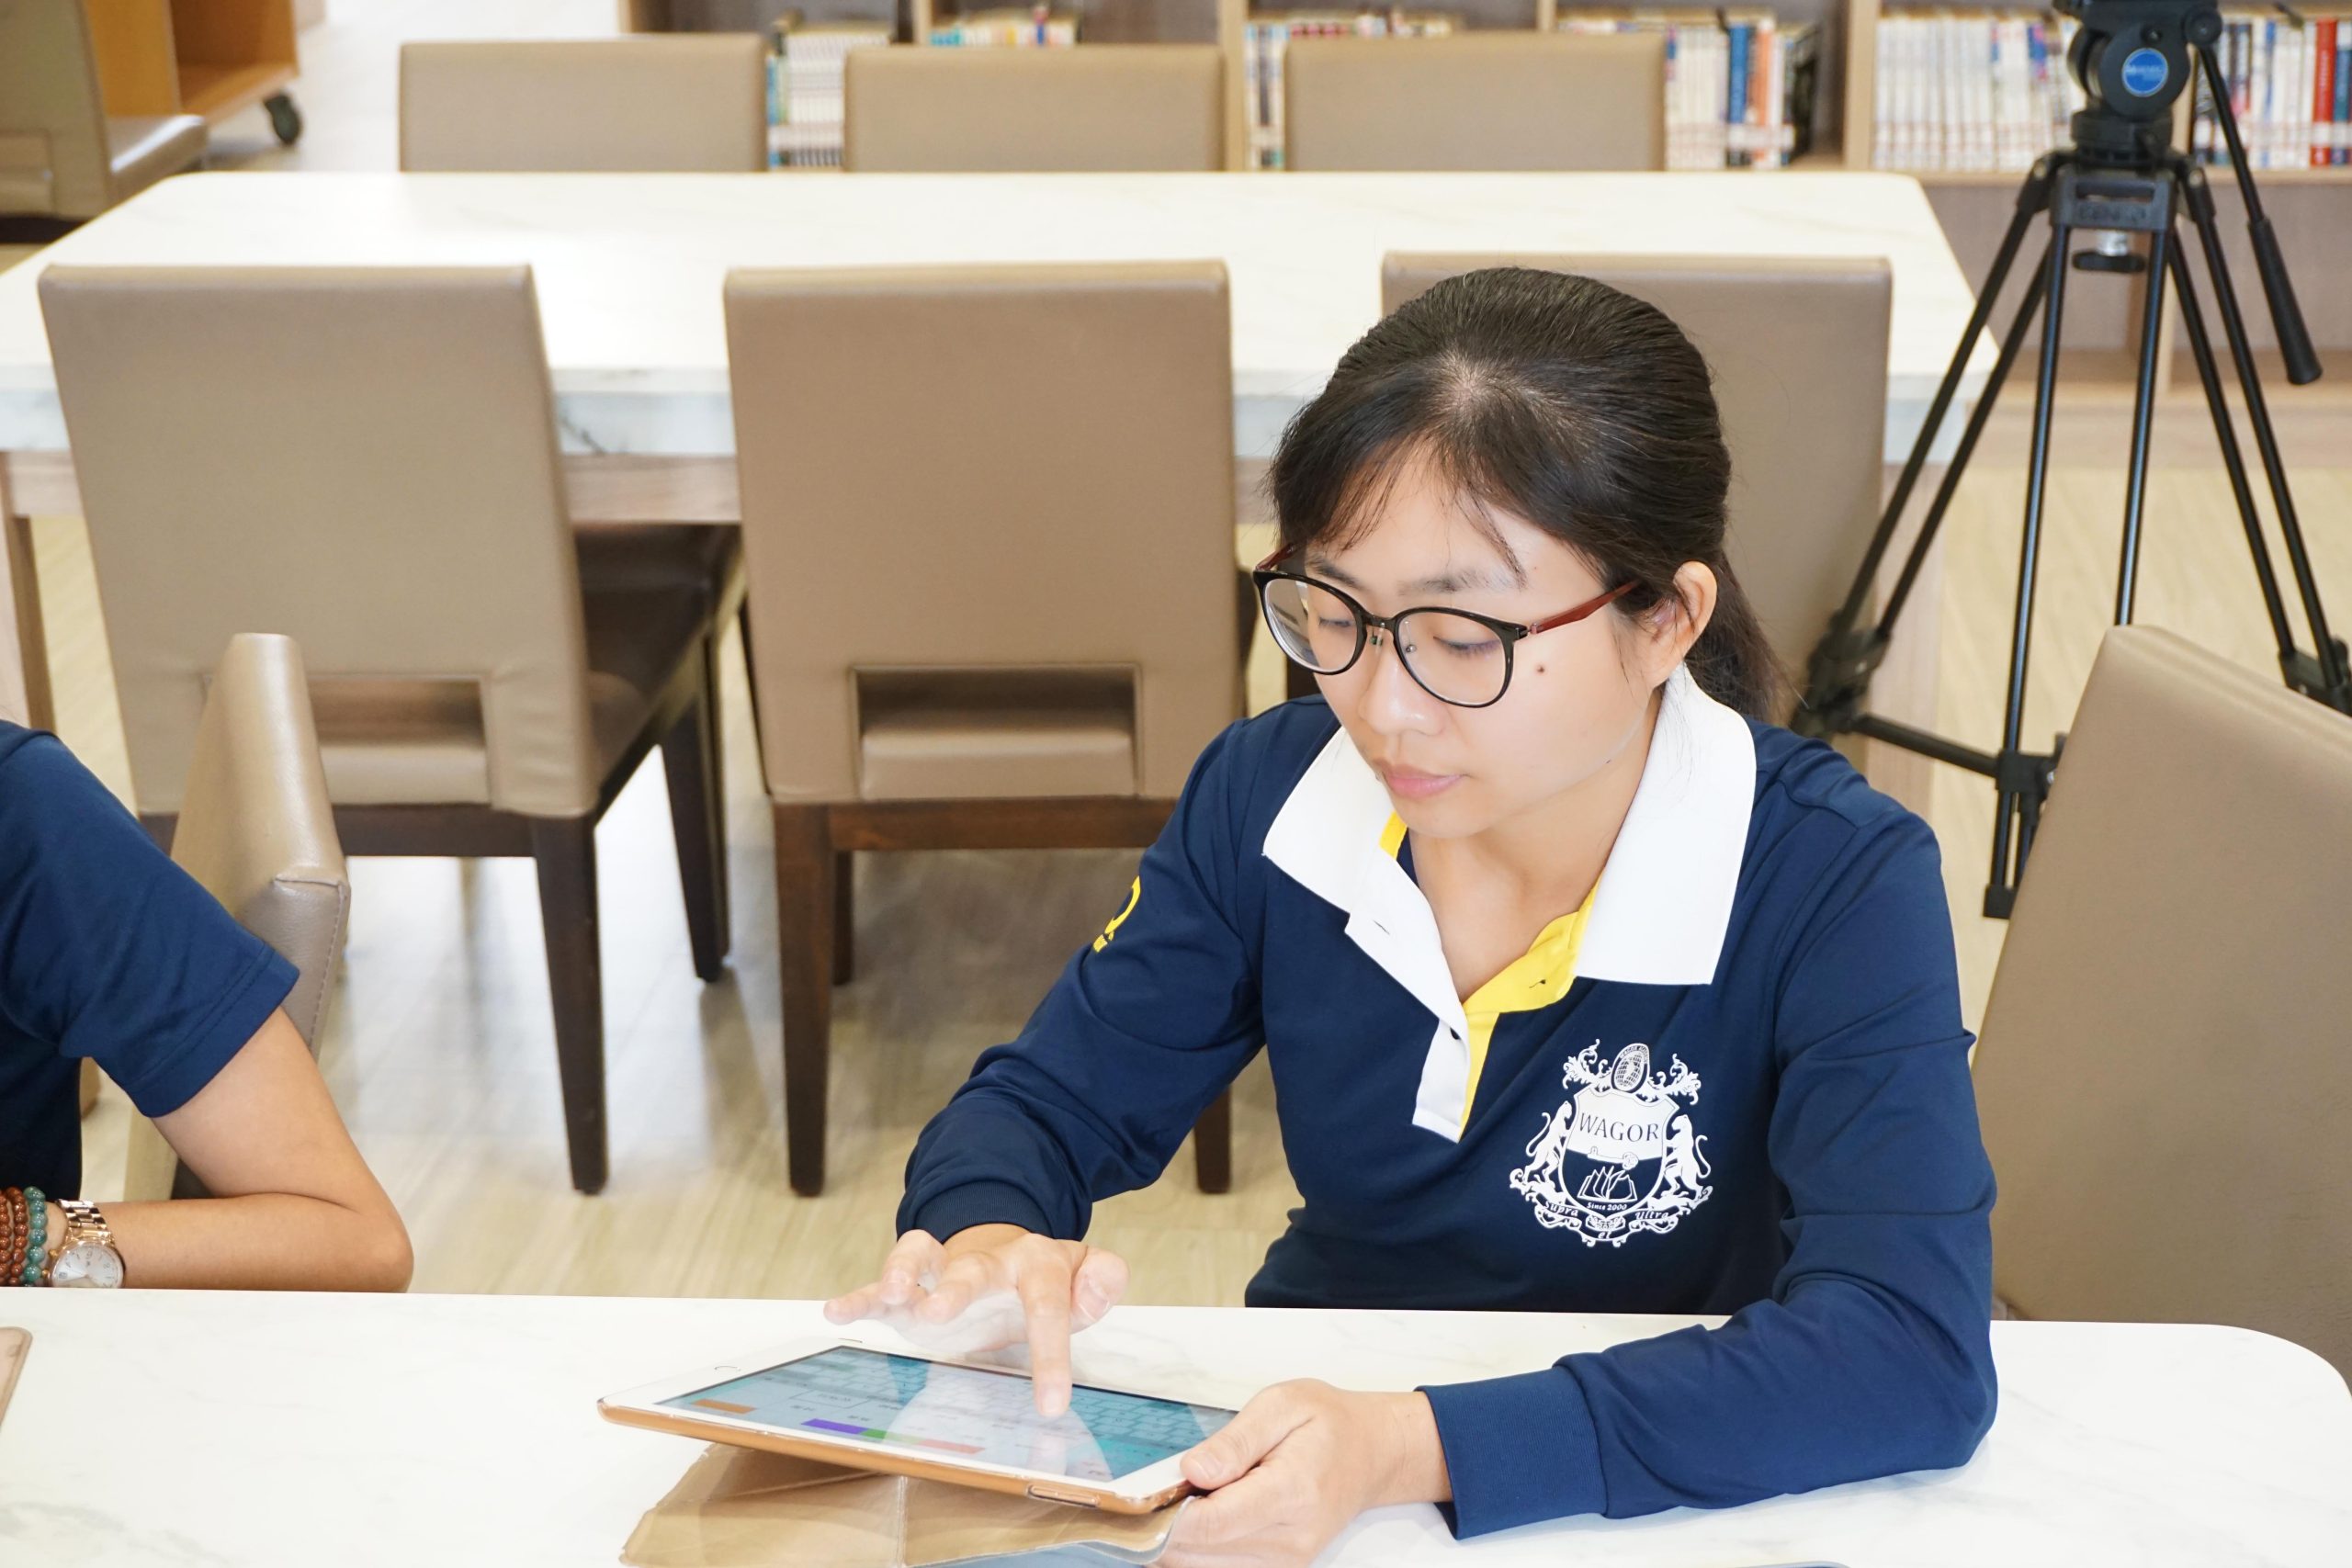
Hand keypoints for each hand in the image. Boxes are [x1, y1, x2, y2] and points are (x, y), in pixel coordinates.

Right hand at [823, 1224, 1128, 1415]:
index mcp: (1036, 1263)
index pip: (1047, 1305)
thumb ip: (1103, 1278)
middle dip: (954, 1288)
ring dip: (901, 1272)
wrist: (1006, 1254)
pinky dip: (859, 1297)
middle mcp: (986, 1261)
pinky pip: (880, 1285)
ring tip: (888, 1296)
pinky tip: (836, 1312)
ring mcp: (944, 1270)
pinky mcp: (913, 1288)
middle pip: (972, 1269)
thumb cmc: (1046, 1280)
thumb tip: (1097, 1291)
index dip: (1050, 1354)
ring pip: (917, 1256)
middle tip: (938, 1313)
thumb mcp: (1084, 1277)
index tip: (1052, 1405)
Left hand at [1163, 1382, 1450, 1567]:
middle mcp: (1289, 1538)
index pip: (1212, 1522)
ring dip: (1178, 1541)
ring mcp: (1286, 1560)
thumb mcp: (1281, 1405)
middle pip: (1201, 1552)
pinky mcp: (1279, 1567)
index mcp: (1291, 1492)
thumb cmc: (1328, 1424)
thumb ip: (1235, 1441)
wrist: (1371, 1453)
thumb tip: (1193, 1471)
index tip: (1137, 1499)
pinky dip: (1197, 1549)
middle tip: (1146, 1496)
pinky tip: (1193, 1519)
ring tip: (1174, 1502)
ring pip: (1204, 1567)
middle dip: (1163, 1527)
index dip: (1166, 1515)